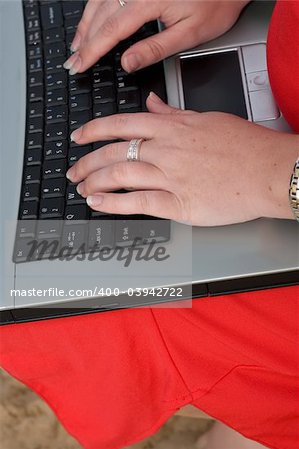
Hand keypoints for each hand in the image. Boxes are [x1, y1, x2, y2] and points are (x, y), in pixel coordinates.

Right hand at [64, 0, 249, 74]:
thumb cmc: (217, 3)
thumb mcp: (189, 33)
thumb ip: (155, 49)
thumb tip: (128, 63)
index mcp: (149, 0)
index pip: (111, 30)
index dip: (93, 51)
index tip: (80, 66)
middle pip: (101, 14)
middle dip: (84, 40)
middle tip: (72, 61)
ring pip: (100, 0)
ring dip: (86, 23)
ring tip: (77, 45)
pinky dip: (96, 7)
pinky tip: (92, 18)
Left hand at [66, 93, 297, 225]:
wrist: (268, 171)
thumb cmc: (245, 146)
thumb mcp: (206, 119)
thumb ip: (174, 113)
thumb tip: (153, 105)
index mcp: (172, 128)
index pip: (121, 124)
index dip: (94, 130)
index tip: (79, 136)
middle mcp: (166, 149)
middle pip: (113, 151)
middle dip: (87, 161)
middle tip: (74, 170)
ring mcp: (171, 176)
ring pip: (120, 174)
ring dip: (95, 181)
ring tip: (82, 188)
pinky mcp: (179, 202)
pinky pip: (138, 201)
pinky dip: (113, 203)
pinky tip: (98, 203)